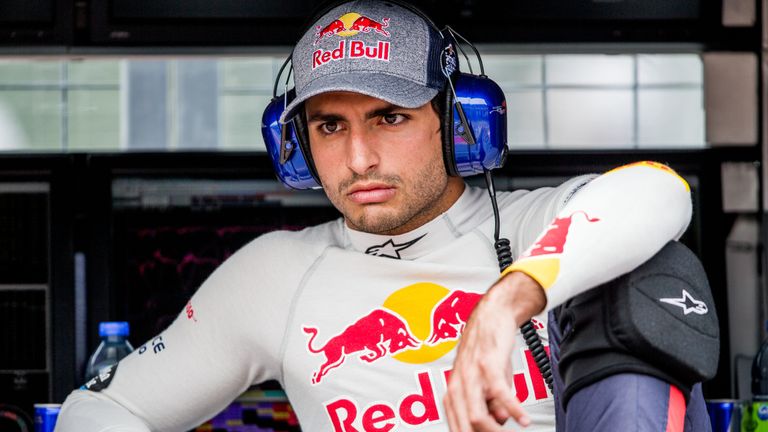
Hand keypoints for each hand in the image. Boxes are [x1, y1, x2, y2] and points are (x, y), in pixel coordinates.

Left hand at [443, 271, 545, 430]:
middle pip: (464, 426)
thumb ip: (491, 402)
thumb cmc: (488, 348)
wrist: (494, 314)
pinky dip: (514, 410)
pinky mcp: (488, 364)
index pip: (457, 426)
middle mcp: (458, 384)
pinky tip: (525, 420)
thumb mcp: (488, 380)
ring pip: (477, 416)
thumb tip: (498, 421)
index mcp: (454, 391)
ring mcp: (472, 375)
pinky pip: (500, 394)